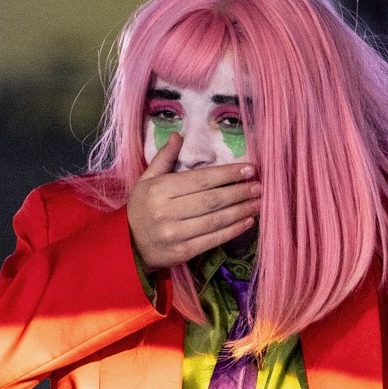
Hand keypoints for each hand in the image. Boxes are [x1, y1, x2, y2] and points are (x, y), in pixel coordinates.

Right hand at [127, 133, 260, 269]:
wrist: (128, 246)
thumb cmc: (141, 208)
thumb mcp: (146, 180)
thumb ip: (163, 158)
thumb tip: (179, 135)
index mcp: (160, 190)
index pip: (201, 179)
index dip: (227, 174)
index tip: (249, 169)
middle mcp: (167, 211)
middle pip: (212, 200)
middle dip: (239, 192)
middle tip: (259, 186)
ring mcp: (175, 234)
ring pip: (216, 220)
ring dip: (241, 210)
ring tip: (258, 203)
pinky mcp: (182, 252)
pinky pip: (213, 239)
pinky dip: (233, 230)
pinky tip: (248, 221)